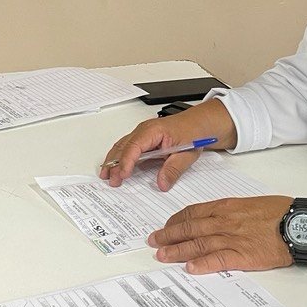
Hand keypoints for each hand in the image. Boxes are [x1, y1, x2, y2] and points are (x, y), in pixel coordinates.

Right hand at [99, 100, 236, 190]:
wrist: (199, 123)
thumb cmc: (194, 133)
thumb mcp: (187, 154)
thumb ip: (173, 169)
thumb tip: (162, 183)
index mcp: (154, 131)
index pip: (134, 146)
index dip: (126, 162)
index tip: (123, 175)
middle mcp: (144, 130)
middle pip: (123, 146)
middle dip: (114, 163)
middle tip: (110, 180)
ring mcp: (142, 133)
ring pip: (122, 146)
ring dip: (113, 160)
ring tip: (106, 175)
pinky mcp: (143, 138)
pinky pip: (127, 146)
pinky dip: (119, 156)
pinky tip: (115, 166)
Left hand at [148, 195, 293, 272]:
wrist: (298, 223)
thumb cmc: (279, 212)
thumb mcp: (250, 204)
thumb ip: (231, 211)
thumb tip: (216, 219)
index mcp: (226, 206)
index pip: (193, 212)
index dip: (175, 221)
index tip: (165, 226)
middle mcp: (224, 221)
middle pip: (189, 228)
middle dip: (168, 235)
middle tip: (153, 241)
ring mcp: (232, 238)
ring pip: (198, 244)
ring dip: (177, 250)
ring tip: (162, 255)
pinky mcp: (243, 255)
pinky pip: (217, 259)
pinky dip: (202, 264)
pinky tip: (189, 268)